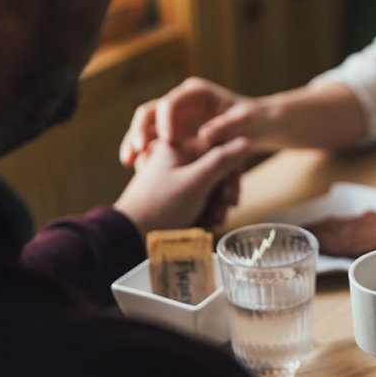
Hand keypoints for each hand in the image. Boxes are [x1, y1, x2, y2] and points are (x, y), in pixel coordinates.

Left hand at [114, 136, 250, 235]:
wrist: (130, 236)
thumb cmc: (161, 206)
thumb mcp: (196, 181)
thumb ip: (222, 160)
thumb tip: (245, 140)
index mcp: (177, 147)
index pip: (217, 149)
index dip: (229, 172)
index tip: (230, 192)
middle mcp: (175, 160)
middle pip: (214, 170)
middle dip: (222, 193)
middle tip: (223, 210)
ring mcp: (174, 179)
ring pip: (208, 187)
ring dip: (215, 206)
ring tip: (211, 221)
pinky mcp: (173, 197)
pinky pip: (198, 200)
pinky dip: (204, 211)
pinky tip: (203, 223)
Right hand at [120, 77, 260, 166]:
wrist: (255, 128)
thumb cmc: (252, 122)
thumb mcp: (245, 123)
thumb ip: (226, 127)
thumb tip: (205, 136)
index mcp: (196, 93)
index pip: (172, 102)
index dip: (166, 120)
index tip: (167, 140)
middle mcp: (180, 102)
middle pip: (150, 112)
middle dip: (140, 129)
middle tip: (138, 149)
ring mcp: (173, 118)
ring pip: (145, 127)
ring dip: (134, 142)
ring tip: (129, 161)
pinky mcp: (171, 134)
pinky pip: (151, 142)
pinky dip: (142, 153)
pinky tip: (135, 167)